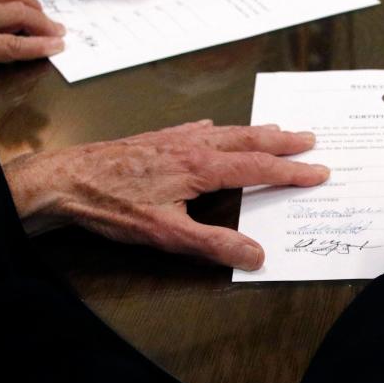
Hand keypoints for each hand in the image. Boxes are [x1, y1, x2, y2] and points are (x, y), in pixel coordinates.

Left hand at [2, 121, 329, 270]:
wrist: (65, 180)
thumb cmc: (113, 206)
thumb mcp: (167, 234)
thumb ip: (214, 244)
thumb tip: (256, 255)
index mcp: (203, 167)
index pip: (259, 168)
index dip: (292, 172)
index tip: (319, 171)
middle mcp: (193, 146)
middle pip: (248, 140)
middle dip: (282, 141)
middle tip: (310, 138)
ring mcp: (173, 139)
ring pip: (225, 131)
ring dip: (254, 131)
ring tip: (275, 130)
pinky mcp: (154, 139)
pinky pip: (195, 129)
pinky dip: (215, 129)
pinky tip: (211, 127)